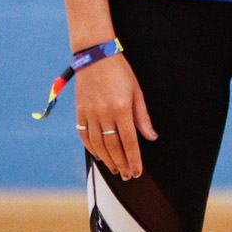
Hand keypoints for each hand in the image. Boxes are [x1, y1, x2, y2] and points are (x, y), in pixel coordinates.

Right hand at [75, 53, 156, 180]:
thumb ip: (143, 116)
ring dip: (107, 160)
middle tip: (127, 176)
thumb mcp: (137, 91)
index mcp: (122, 108)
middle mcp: (105, 113)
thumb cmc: (121, 72)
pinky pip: (84, 135)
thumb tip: (152, 137)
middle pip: (113, 146)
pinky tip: (99, 156)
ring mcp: (90, 113)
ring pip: (98, 144)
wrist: (95, 56)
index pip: (129, 141)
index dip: (134, 158)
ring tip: (115, 169)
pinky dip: (92, 148)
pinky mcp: (80, 111)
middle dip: (121, 163)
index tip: (137, 171)